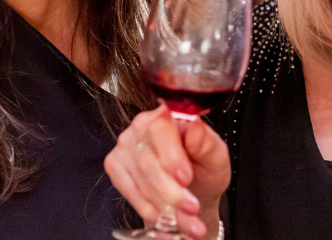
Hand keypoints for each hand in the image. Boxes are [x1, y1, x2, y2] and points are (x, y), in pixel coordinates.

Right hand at [105, 106, 230, 237]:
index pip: (161, 127)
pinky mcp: (115, 164)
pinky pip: (126, 188)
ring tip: (184, 216)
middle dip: (170, 189)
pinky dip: (146, 206)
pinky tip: (162, 213)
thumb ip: (207, 143)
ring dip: (162, 202)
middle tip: (190, 207)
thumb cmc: (204, 169)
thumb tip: (195, 125)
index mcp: (169, 116)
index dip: (171, 155)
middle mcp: (142, 125)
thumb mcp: (216, 157)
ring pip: (138, 177)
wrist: (193, 192)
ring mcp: (126, 144)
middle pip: (147, 159)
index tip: (185, 178)